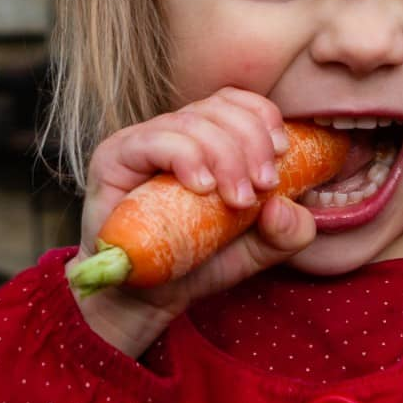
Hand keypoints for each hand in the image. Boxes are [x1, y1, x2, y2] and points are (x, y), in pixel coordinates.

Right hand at [74, 88, 317, 357]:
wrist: (143, 301)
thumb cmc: (194, 265)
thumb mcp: (256, 250)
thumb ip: (288, 232)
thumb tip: (284, 205)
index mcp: (204, 140)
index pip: (233, 101)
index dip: (262, 116)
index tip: (282, 153)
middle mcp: (173, 133)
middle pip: (219, 109)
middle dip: (251, 143)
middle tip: (262, 187)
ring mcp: (141, 142)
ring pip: (192, 122)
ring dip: (226, 156)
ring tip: (237, 199)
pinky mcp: (114, 158)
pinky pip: (154, 140)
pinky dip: (186, 156)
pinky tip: (202, 187)